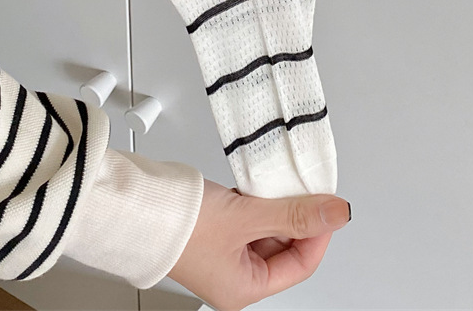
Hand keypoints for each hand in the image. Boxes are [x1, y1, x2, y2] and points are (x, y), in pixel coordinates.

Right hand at [167, 180, 350, 310]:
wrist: (136, 203)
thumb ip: (295, 215)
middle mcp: (234, 274)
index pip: (301, 264)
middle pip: (286, 245)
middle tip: (303, 188)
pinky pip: (251, 214)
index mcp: (243, 288)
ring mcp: (224, 250)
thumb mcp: (248, 218)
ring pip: (269, 226)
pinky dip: (259, 198)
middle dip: (296, 214)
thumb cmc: (178, 225)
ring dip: (278, 203)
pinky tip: (258, 184)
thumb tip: (336, 213)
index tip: (327, 205)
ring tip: (276, 185)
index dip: (318, 232)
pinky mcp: (217, 227)